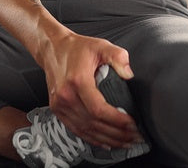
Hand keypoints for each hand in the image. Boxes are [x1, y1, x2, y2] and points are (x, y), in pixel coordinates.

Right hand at [39, 33, 142, 150]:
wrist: (53, 49)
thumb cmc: (77, 48)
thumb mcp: (100, 46)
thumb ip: (117, 56)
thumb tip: (129, 74)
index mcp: (77, 81)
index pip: (98, 109)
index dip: (116, 120)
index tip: (132, 123)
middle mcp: (66, 96)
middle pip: (94, 123)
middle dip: (117, 133)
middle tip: (135, 136)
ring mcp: (59, 105)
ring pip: (86, 130)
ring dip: (107, 139)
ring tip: (125, 142)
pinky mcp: (57, 109)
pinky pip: (76, 129)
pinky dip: (92, 139)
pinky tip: (106, 142)